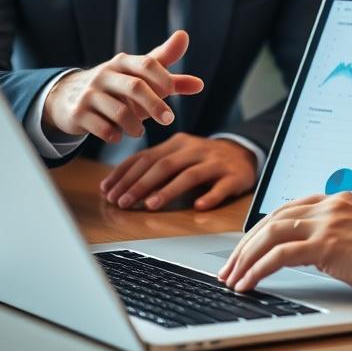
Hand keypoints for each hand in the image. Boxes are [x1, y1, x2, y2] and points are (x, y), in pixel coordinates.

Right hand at [42, 31, 202, 142]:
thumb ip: (171, 81)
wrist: (68, 97)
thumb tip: (201, 84)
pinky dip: (115, 135)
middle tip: (169, 120)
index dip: (163, 77)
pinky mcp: (77, 113)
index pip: (147, 63)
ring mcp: (89, 94)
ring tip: (140, 132)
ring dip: (135, 125)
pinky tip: (119, 136)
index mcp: (123, 63)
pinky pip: (102, 128)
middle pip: (135, 87)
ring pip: (120, 111)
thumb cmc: (118, 89)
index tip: (173, 91)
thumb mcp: (141, 82)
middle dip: (155, 105)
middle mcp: (105, 74)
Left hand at [100, 135, 256, 210]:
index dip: (125, 174)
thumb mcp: (178, 156)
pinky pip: (221, 187)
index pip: (146, 157)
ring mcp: (215, 162)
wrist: (243, 153)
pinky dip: (210, 196)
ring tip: (151, 205)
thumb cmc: (203, 159)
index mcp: (177, 143)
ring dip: (168, 191)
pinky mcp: (234, 176)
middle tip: (123, 202)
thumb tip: (118, 186)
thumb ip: (153, 166)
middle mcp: (195, 149)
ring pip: (190, 175)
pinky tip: (198, 206)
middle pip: (164, 165)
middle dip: (140, 184)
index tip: (108, 190)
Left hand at [218, 192, 351, 297]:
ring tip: (232, 279)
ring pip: (271, 234)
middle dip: (246, 245)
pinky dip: (258, 269)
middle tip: (230, 267)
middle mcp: (330, 205)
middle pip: (273, 219)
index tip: (247, 248)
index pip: (288, 208)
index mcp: (338, 200)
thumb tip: (314, 252)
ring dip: (246, 258)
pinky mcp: (326, 244)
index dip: (263, 229)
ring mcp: (327, 222)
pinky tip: (248, 284)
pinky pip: (280, 255)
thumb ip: (336, 235)